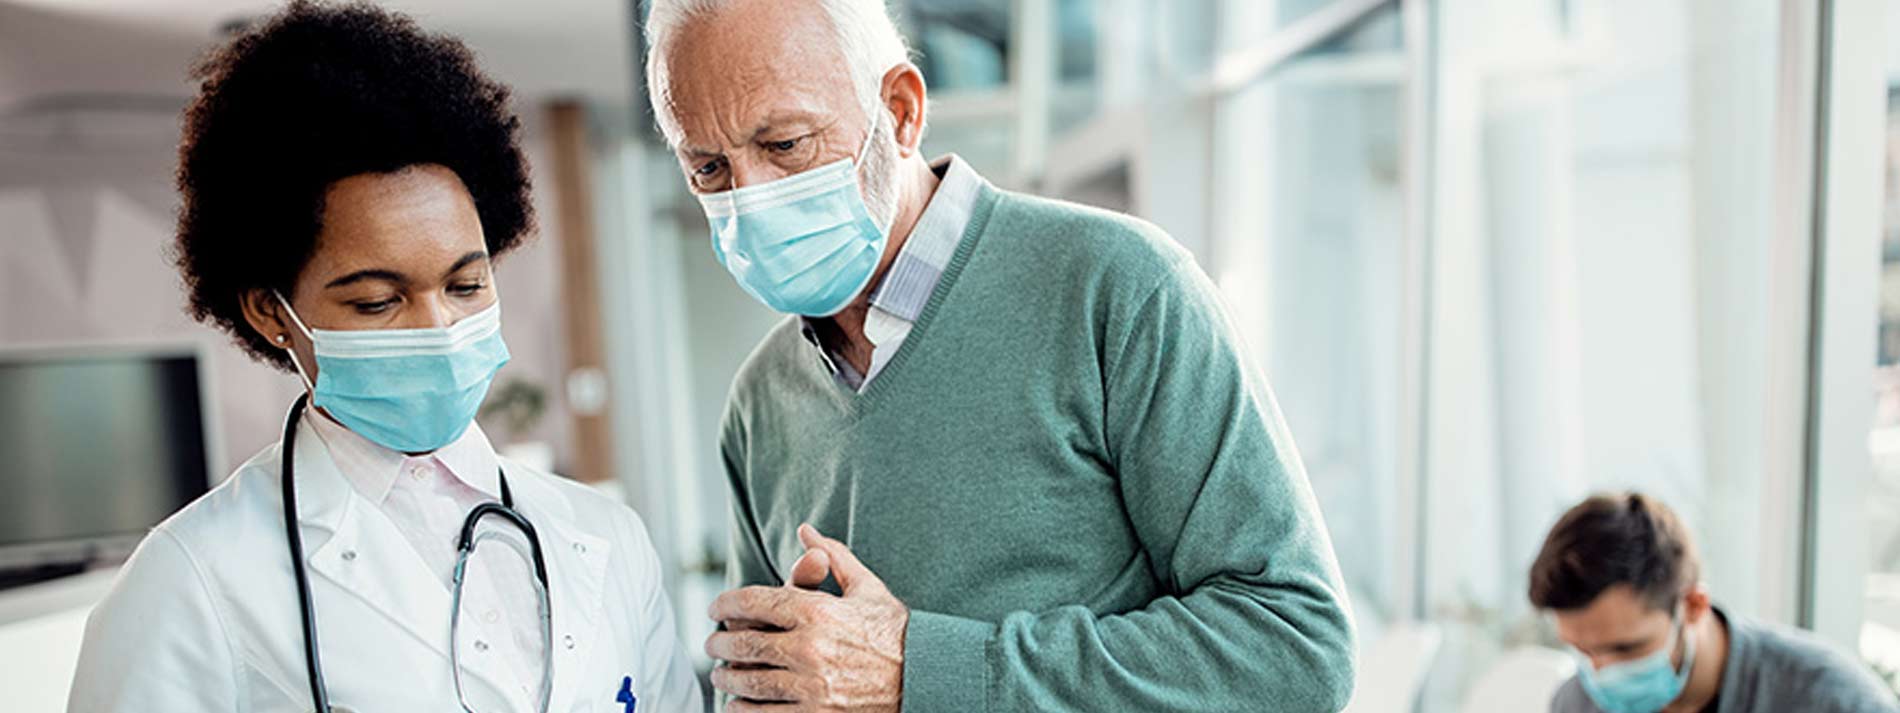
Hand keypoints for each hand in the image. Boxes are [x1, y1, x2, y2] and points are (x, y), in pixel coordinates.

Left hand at [707, 524, 907, 711]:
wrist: (928, 678)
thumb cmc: (896, 632)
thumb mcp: (867, 588)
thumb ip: (833, 557)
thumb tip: (806, 530)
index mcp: (817, 612)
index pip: (753, 602)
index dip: (725, 605)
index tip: (715, 610)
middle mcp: (809, 648)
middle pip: (744, 643)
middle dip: (720, 644)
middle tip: (712, 645)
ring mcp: (811, 687)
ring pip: (749, 682)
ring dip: (727, 678)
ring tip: (721, 675)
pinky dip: (744, 710)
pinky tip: (738, 704)